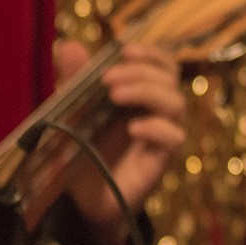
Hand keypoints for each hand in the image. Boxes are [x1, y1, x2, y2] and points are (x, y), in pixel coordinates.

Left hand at [55, 40, 187, 244]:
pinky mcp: (162, 161)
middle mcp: (156, 112)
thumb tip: (69, 44)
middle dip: (141, 72)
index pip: (162, 64)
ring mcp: (161, 136)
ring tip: (115, 96)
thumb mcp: (71, 112)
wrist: (79, 200)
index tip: (125, 49)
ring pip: (176, 104)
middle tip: (109, 79)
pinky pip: (174, 138)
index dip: (150, 53)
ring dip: (147, 92)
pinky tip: (133, 129)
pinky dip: (156, 128)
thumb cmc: (79, 153)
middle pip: (170, 79)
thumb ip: (74, 80)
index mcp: (140, 95)